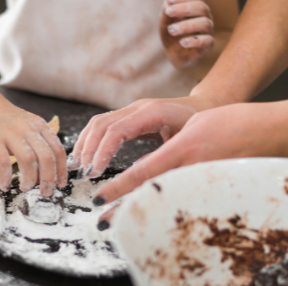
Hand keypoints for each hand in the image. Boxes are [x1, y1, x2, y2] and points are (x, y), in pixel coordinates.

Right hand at [0, 99, 66, 195]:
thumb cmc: (4, 119)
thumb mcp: (28, 125)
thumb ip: (38, 142)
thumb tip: (47, 169)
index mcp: (40, 126)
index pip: (58, 150)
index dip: (61, 170)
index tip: (61, 184)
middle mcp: (28, 129)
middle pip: (46, 157)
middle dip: (48, 179)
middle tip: (45, 192)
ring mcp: (11, 134)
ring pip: (28, 160)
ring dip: (29, 179)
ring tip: (26, 188)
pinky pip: (2, 162)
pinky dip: (6, 177)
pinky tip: (5, 185)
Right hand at [70, 95, 216, 178]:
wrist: (207, 106)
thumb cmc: (201, 128)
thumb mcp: (186, 145)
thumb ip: (163, 158)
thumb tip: (140, 178)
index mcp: (152, 112)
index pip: (116, 131)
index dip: (101, 152)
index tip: (95, 173)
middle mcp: (138, 107)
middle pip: (101, 124)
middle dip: (88, 150)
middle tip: (83, 174)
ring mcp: (132, 109)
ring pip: (98, 123)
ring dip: (85, 145)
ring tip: (80, 167)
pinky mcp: (128, 115)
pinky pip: (102, 124)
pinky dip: (90, 140)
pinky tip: (86, 157)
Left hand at [93, 102, 287, 223]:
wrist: (276, 132)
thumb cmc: (235, 123)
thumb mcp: (195, 128)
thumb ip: (169, 147)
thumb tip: (147, 166)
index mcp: (183, 148)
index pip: (143, 171)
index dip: (119, 187)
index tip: (100, 198)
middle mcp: (192, 169)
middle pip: (151, 194)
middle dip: (125, 209)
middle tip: (103, 222)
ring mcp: (205, 183)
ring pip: (166, 204)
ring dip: (143, 214)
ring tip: (122, 227)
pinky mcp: (216, 193)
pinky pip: (186, 205)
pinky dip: (168, 214)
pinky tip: (156, 222)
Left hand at [159, 0, 215, 69]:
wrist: (175, 55)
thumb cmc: (171, 33)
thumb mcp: (165, 22)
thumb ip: (166, 11)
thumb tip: (168, 1)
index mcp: (195, 8)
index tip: (169, 1)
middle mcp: (204, 17)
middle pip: (202, 8)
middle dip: (184, 9)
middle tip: (169, 12)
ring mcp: (208, 31)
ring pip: (205, 23)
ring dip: (187, 26)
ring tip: (172, 30)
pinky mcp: (208, 45)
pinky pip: (207, 41)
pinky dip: (194, 41)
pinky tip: (182, 43)